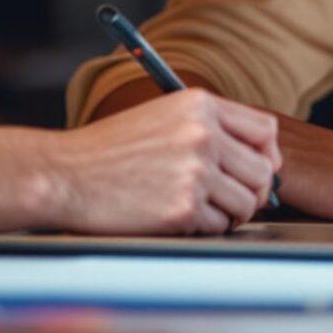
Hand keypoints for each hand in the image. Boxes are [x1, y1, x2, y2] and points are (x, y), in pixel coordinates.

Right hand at [43, 90, 280, 234]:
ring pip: (245, 204)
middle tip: (230, 200)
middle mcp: (203, 134)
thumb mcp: (161, 117)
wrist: (65, 174)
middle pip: (262, 172)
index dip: (267, 155)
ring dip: (227, 213)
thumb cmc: (108, 151)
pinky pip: (217, 226)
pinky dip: (201, 228)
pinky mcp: (183, 208)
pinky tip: (173, 216)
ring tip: (196, 208)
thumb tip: (257, 162)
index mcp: (199, 105)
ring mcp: (195, 172)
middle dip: (251, 192)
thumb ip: (206, 129)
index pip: (264, 129)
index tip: (257, 170)